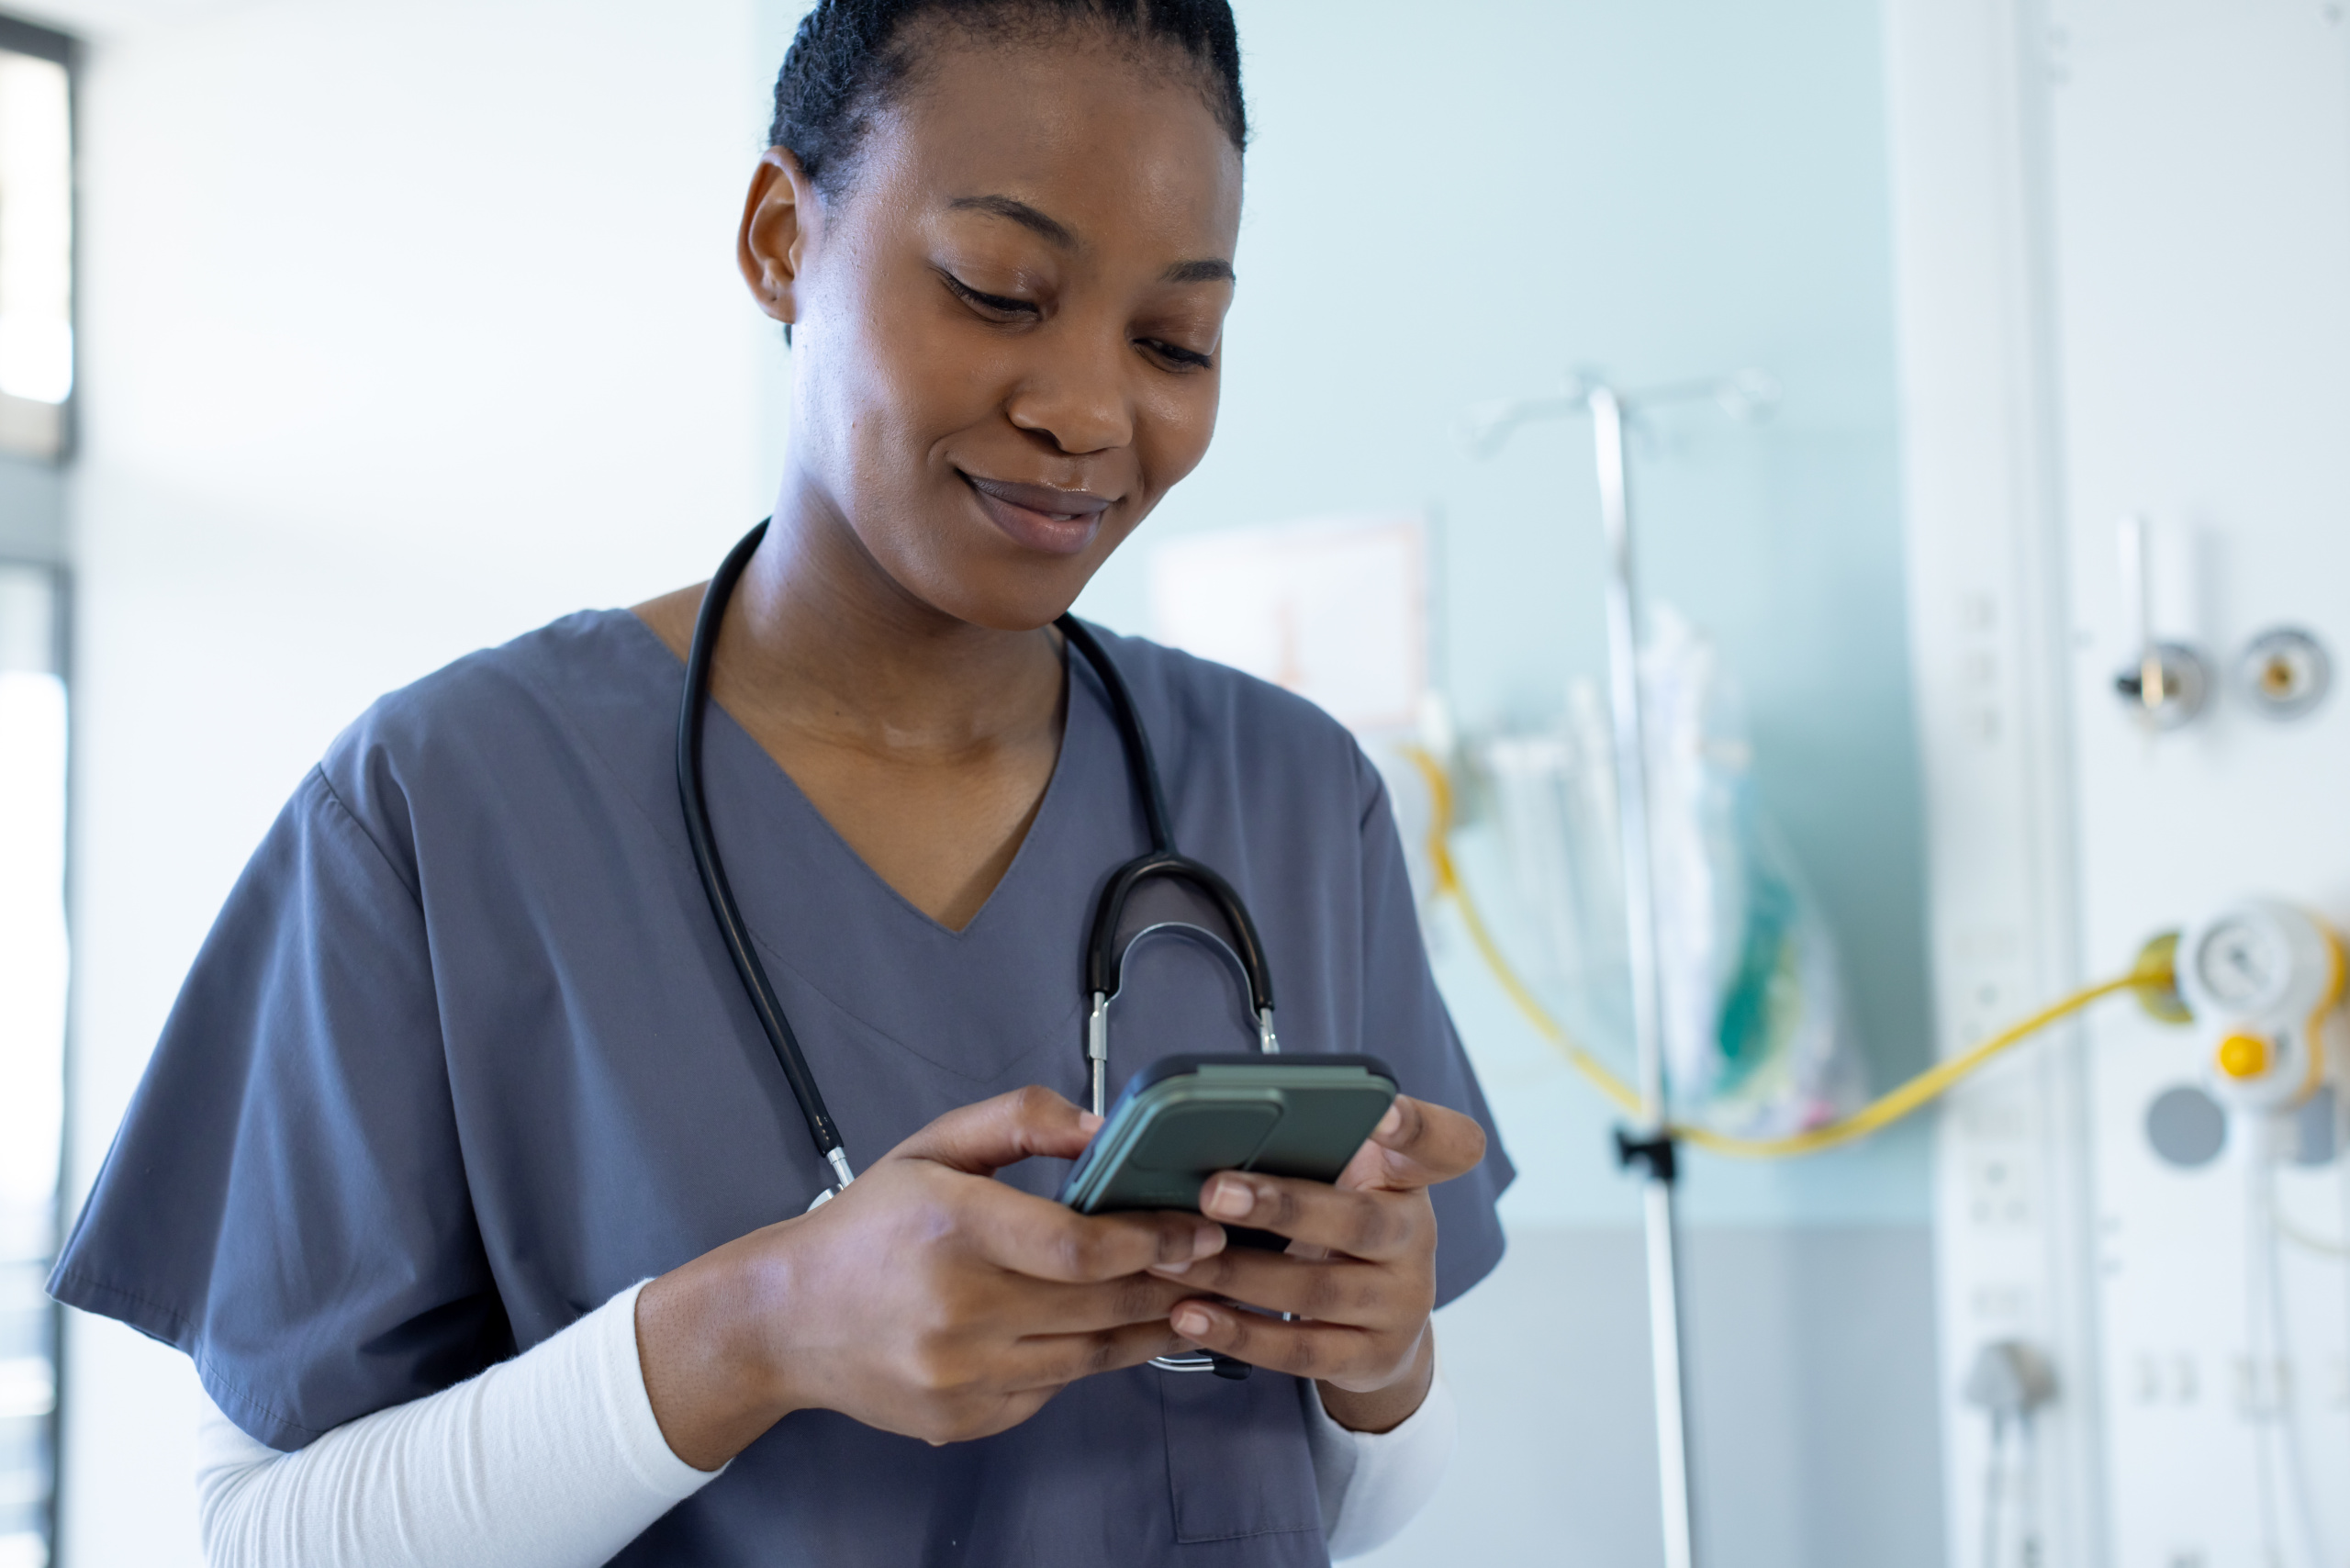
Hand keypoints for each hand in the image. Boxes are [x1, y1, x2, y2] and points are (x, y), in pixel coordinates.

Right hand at [637, 1087, 1224, 1467]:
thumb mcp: (931, 1147)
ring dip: (1148, 1328)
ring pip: (1088, 1356)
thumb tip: (1101, 1127)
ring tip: (1188, 1300)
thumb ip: (1018, 1120)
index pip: (1078, 1246)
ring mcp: (960, 1374)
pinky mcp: (964, 1418)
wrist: (785, 1322)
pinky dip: (1088, 1360)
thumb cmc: (866, 1229)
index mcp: (951, 1228)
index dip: (1151, 1240)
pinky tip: (1114, 1334)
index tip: (1197, 1231)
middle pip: (1098, 1304)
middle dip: (1169, 1281)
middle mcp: (956, 1309)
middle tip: (1217, 1263)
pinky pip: (1052, 1388)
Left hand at [1146, 1095, 1485, 1432]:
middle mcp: (1417, 1238)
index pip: (1443, 1144)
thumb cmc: (1339, 1223)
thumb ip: (1308, 1148)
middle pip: (1358, 1221)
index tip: (1380, 1110)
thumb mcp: (1343, 1179)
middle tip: (1212, 1191)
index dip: (1414, 1126)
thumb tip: (1204, 1132)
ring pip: (1317, 1290)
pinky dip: (1239, 1332)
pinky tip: (1189, 1314)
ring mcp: (1402, 1305)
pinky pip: (1302, 1351)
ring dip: (1236, 1274)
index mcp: (1409, 1178)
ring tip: (1171, 1258)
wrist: (1380, 1324)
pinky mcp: (1372, 1358)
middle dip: (1281, 1206)